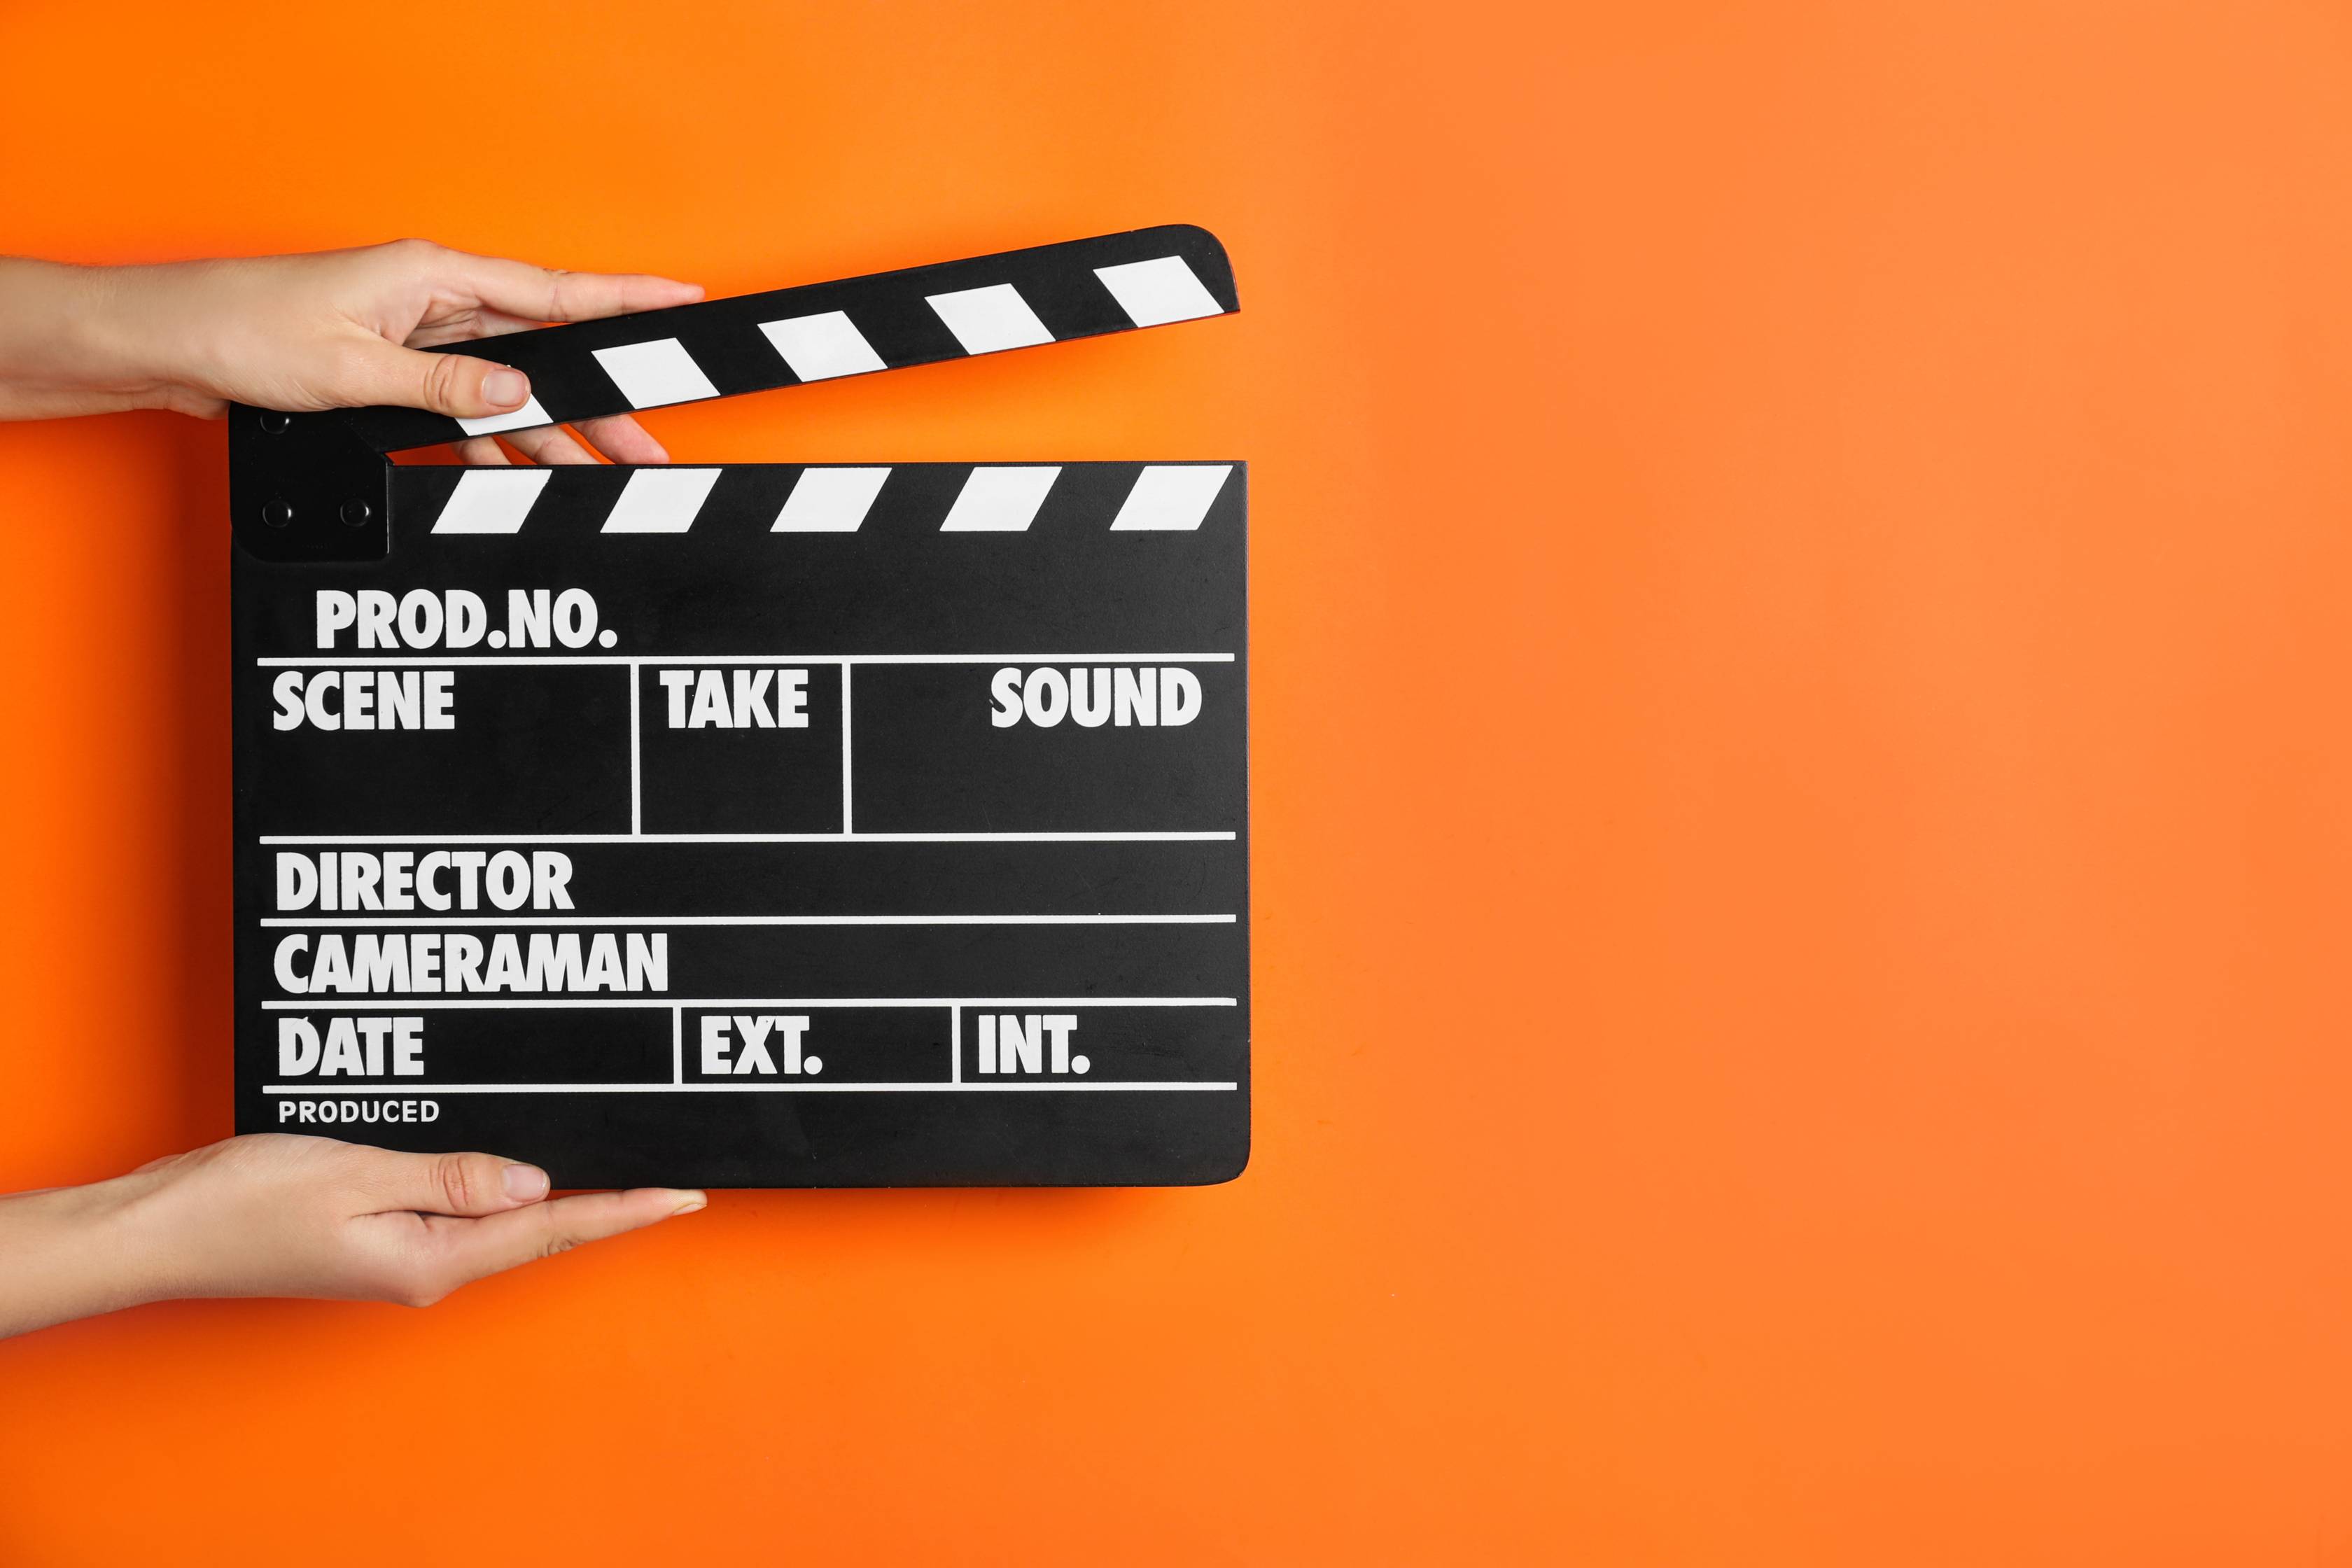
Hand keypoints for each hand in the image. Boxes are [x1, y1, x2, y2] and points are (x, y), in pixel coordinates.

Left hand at [0, 240, 703, 462]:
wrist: (167, 346)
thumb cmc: (240, 332)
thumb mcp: (353, 369)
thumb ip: (444, 386)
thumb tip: (519, 395)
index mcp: (430, 275)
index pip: (551, 290)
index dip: (624, 300)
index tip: (682, 300)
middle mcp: (430, 300)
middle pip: (543, 352)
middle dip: (601, 398)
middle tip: (650, 440)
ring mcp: (415, 336)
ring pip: (510, 389)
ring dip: (552, 432)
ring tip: (603, 473)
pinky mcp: (395, 370)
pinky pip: (467, 408)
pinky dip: (495, 441)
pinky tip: (525, 470)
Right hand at [0, 1134, 703, 1336]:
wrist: (158, 1230)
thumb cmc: (239, 1202)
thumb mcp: (354, 1174)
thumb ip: (450, 1176)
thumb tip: (534, 1183)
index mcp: (428, 1258)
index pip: (552, 1227)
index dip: (626, 1208)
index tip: (686, 1194)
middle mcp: (426, 1267)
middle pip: (541, 1227)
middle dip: (610, 1201)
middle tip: (675, 1176)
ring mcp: (402, 1256)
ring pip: (505, 1219)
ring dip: (563, 1193)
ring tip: (623, 1167)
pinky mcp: (378, 1236)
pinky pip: (461, 1209)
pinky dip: (505, 1186)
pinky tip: (525, 1165)